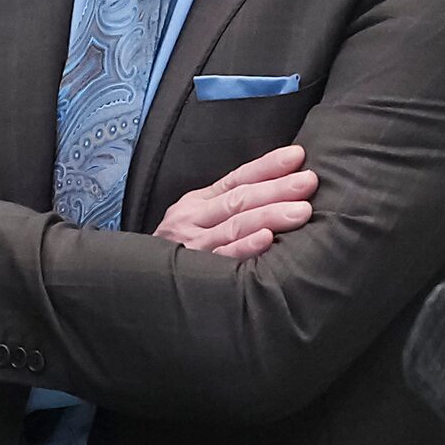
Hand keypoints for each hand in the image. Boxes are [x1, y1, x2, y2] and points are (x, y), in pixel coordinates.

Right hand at [156, 143, 319, 259]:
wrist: (135, 288)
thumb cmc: (179, 251)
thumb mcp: (197, 220)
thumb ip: (229, 205)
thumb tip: (281, 188)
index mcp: (197, 203)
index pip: (237, 179)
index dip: (267, 166)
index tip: (298, 156)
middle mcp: (193, 219)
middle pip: (240, 199)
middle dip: (277, 189)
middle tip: (308, 182)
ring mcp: (193, 246)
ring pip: (235, 225)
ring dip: (270, 215)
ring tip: (302, 211)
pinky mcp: (194, 273)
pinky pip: (223, 258)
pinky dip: (245, 247)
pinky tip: (267, 239)